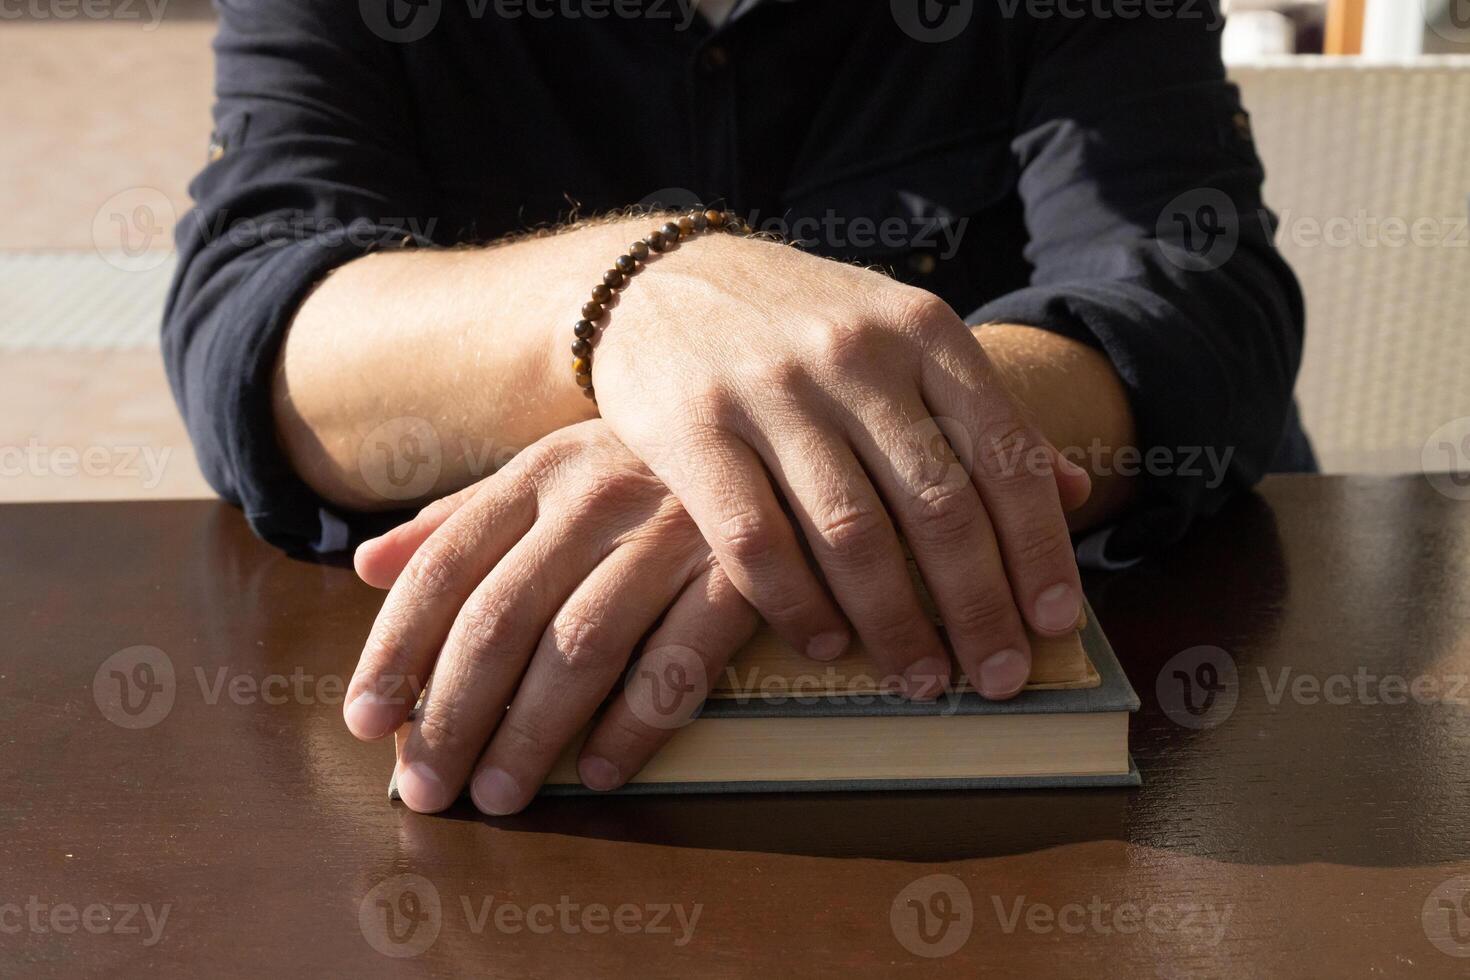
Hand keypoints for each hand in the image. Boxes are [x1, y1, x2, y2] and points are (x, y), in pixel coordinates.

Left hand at [341, 420, 758, 813]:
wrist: (768, 419)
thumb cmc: (641, 462)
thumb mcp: (549, 468)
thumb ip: (461, 519)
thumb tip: (367, 566)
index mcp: (538, 474)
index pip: (446, 567)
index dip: (398, 648)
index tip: (366, 721)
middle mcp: (596, 498)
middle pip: (504, 617)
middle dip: (454, 711)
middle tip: (428, 786)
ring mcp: (671, 533)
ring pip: (583, 645)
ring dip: (533, 731)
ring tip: (499, 795)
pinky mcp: (741, 572)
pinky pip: (680, 659)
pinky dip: (637, 722)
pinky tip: (600, 771)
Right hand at [591, 232, 1091, 699]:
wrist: (654, 278)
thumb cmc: (796, 322)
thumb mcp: (899, 335)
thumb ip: (980, 411)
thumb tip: (1076, 489)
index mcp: (921, 329)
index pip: (1004, 453)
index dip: (1039, 549)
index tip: (1055, 623)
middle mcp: (853, 354)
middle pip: (938, 506)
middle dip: (978, 607)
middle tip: (1001, 677)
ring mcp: (769, 389)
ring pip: (851, 533)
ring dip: (895, 623)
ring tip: (923, 679)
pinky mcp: (692, 427)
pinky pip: (756, 540)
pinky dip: (797, 605)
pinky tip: (825, 644)